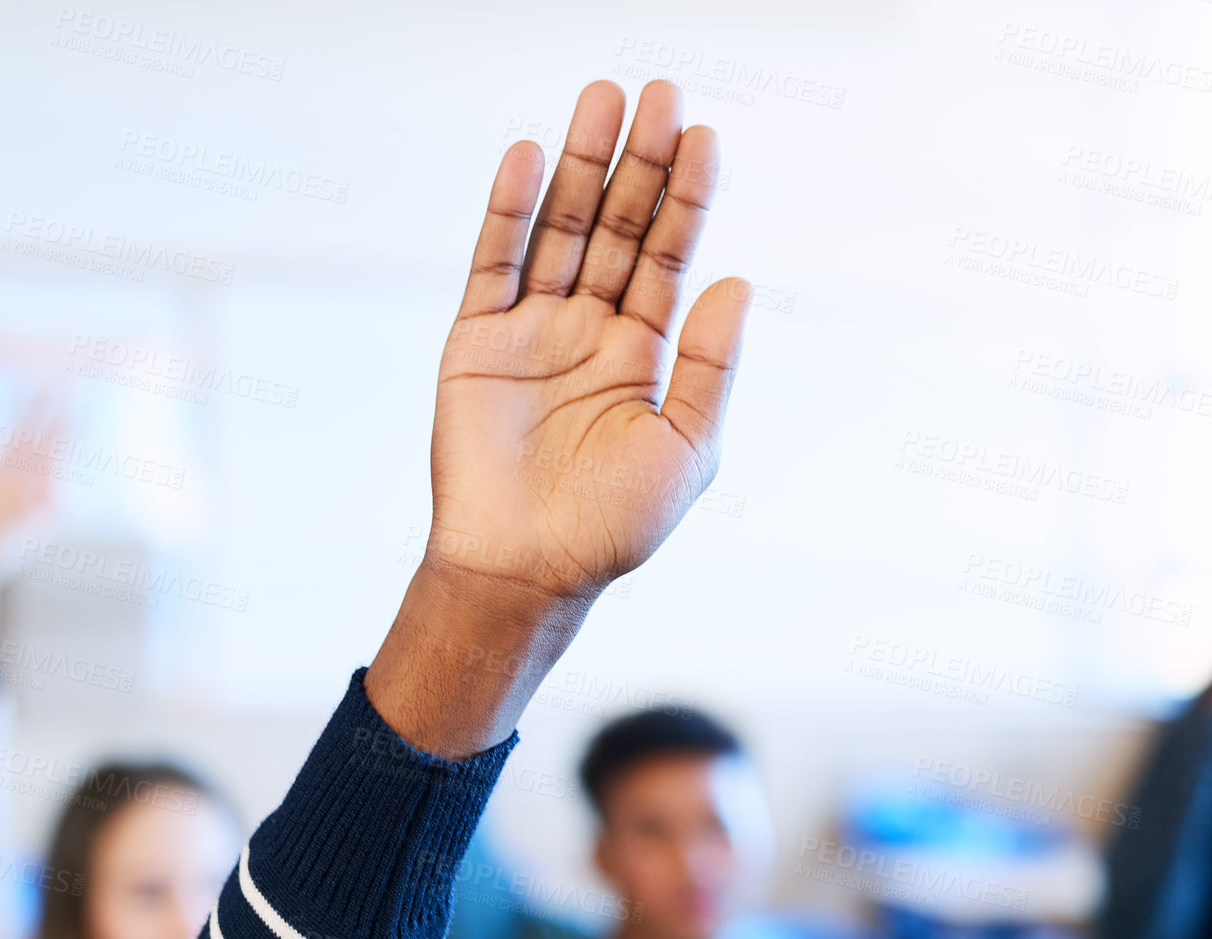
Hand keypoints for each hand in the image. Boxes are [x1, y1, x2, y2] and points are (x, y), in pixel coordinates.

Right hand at [368, 80, 748, 756]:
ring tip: (602, 101)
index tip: (705, 138)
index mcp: (642, 353)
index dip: (687, 198)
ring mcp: (531, 330)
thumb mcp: (685, 448)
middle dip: (639, 163)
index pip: (669, 258)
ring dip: (581, 167)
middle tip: (659, 94)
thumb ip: (711, 366)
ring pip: (561, 232)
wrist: (524, 570)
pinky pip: (494, 263)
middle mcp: (588, 330)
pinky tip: (530, 159)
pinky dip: (509, 211)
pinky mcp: (476, 341)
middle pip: (619, 229)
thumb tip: (736, 280)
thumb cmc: (610, 526)